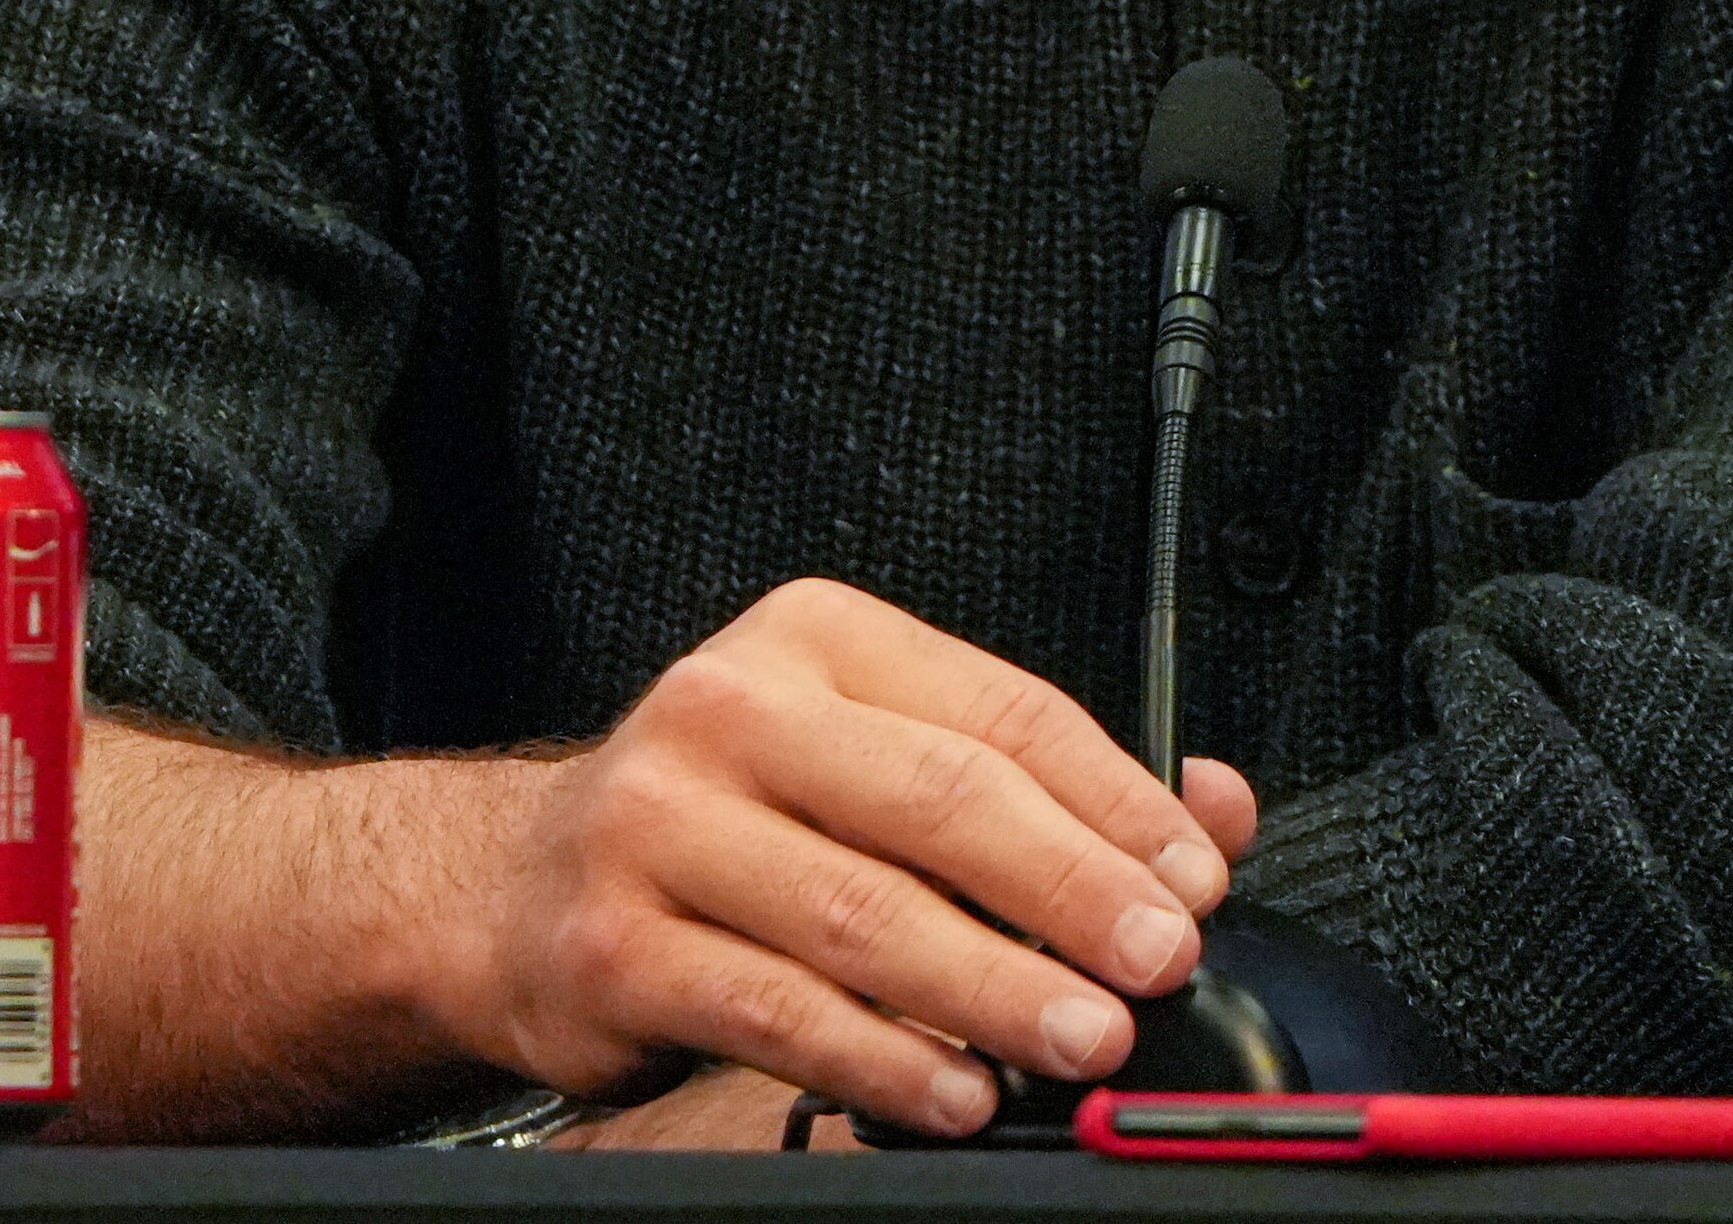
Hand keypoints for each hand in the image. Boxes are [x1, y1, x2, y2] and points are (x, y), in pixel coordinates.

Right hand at [453, 576, 1260, 1134]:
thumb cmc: (730, 819)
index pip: (1000, 711)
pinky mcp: (615, 943)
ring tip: (1083, 1036)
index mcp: (816, 641)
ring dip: (993, 989)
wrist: (517, 888)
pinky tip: (958, 1091)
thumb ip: (1041, 782)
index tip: (1195, 875)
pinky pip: (778, 1009)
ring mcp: (661, 824)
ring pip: (863, 914)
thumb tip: (1215, 809)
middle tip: (1157, 959)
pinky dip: (884, 1062)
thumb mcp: (877, 758)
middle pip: (939, 801)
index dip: (1115, 800)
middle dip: (1069, 891)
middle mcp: (730, 710)